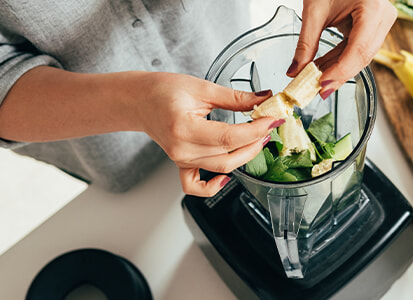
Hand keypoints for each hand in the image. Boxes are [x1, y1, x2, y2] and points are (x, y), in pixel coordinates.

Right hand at [130, 72, 283, 196]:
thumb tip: (263, 99)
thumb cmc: (163, 90)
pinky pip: (196, 186)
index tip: (273, 120)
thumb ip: (235, 97)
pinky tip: (227, 178)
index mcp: (184, 128)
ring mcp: (181, 160)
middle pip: (229, 155)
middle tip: (270, 126)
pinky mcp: (181, 164)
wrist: (139, 100)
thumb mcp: (202, 87)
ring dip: (245, 156)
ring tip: (258, 138)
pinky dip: (213, 187)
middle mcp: (181, 149)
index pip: (230, 136)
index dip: (256, 130)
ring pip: (221, 168)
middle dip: (255, 142)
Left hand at [287, 0, 395, 98]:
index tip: (322, 86)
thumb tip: (295, 71)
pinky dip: (341, 59)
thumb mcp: (314, 9)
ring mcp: (382, 21)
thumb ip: (305, 44)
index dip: (341, 71)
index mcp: (372, 8)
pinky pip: (359, 48)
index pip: (359, 50)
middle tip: (317, 91)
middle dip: (339, 75)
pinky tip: (324, 68)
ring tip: (316, 80)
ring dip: (338, 69)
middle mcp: (384, 15)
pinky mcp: (375, 25)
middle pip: (363, 56)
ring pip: (362, 55)